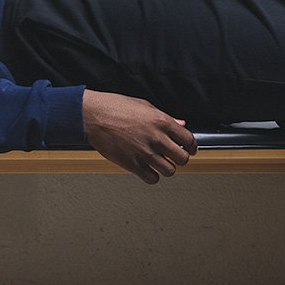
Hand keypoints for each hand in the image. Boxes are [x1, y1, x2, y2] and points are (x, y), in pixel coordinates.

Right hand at [82, 89, 196, 183]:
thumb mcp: (144, 105)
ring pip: (170, 171)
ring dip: (167, 168)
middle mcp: (156, 138)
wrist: (92, 116)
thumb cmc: (114, 107)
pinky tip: (148, 169)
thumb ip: (166, 117)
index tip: (189, 149)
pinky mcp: (132, 164)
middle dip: (180, 158)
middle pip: (182, 158)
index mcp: (162, 121)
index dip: (191, 146)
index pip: (189, 139)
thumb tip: (181, 124)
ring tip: (160, 163)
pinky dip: (152, 176)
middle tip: (174, 156)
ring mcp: (145, 153)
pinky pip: (152, 178)